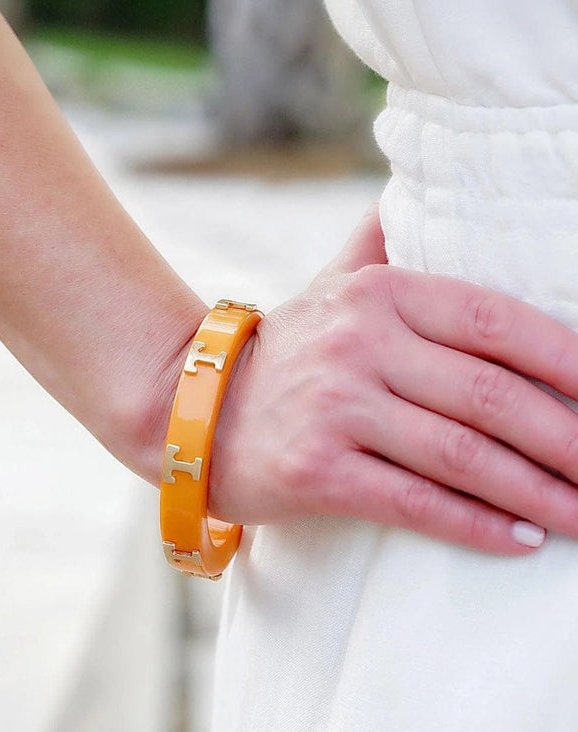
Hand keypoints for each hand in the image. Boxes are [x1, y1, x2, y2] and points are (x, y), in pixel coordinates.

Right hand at [208, 202, 577, 553]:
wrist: (190, 407)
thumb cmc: (288, 351)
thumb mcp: (335, 284)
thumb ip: (383, 240)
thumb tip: (422, 190)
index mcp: (380, 292)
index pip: (497, 320)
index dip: (566, 360)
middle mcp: (360, 343)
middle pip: (492, 395)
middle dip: (569, 441)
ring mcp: (336, 408)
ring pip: (463, 455)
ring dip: (540, 494)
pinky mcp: (316, 471)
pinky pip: (415, 502)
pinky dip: (476, 526)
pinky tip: (522, 541)